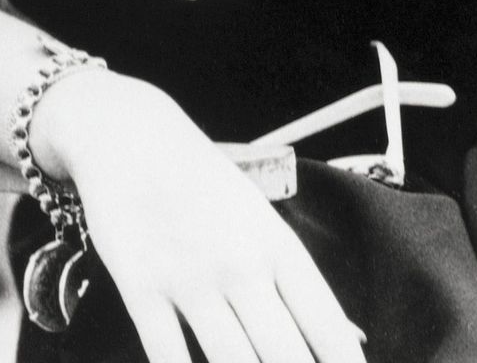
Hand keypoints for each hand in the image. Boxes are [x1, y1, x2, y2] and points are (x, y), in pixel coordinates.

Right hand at [42, 74, 366, 362]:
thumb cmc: (200, 180)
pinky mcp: (138, 285)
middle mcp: (239, 264)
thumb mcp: (259, 217)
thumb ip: (296, 281)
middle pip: (285, 357)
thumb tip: (349, 340)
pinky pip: (167, 355)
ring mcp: (187, 277)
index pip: (329, 330)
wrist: (127, 135)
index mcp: (278, 246)